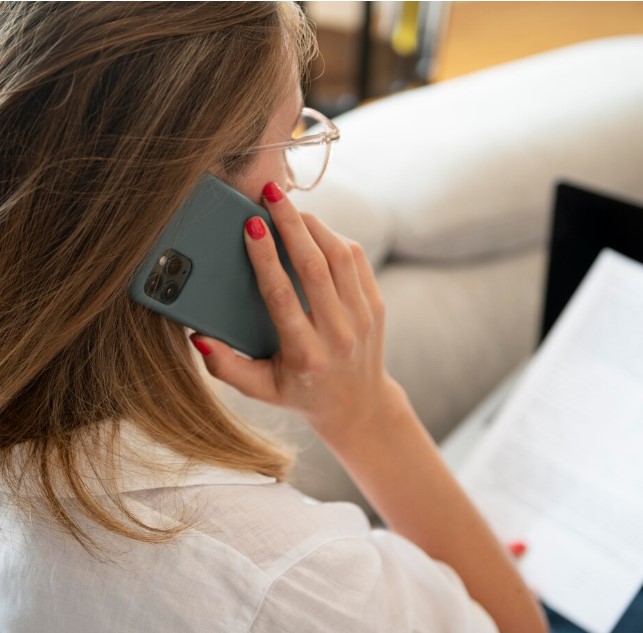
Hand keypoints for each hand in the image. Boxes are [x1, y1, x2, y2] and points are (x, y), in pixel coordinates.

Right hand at [191, 181, 397, 436]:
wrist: (358, 405)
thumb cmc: (301, 394)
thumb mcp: (261, 389)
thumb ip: (226, 368)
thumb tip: (199, 337)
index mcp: (305, 355)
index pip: (282, 297)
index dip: (265, 257)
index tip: (251, 225)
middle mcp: (338, 334)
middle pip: (315, 266)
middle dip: (290, 223)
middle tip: (270, 193)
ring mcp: (363, 318)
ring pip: (339, 255)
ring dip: (313, 225)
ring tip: (288, 207)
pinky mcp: (376, 305)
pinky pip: (356, 260)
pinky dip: (334, 237)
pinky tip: (313, 230)